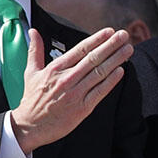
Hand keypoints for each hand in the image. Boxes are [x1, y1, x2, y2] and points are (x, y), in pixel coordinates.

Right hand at [11, 27, 133, 153]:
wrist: (30, 127)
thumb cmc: (32, 99)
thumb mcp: (31, 72)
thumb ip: (35, 50)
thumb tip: (34, 31)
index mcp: (56, 69)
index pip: (80, 49)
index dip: (97, 39)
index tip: (109, 31)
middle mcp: (67, 79)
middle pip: (93, 58)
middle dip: (111, 45)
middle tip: (124, 35)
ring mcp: (76, 94)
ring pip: (99, 73)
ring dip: (116, 60)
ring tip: (128, 49)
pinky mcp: (82, 108)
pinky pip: (100, 92)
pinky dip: (111, 81)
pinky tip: (120, 71)